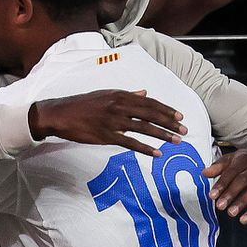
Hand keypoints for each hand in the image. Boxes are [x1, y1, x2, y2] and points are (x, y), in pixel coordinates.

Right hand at [29, 89, 185, 156]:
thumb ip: (127, 95)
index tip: (180, 116)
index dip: (166, 109)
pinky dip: (146, 148)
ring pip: (144, 128)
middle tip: (185, 130)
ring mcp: (113, 121)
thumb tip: (144, 93)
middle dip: (170, 122)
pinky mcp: (107, 135)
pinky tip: (157, 153)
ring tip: (177, 141)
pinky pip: (131, 143)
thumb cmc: (83, 105)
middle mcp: (119, 106)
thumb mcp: (106, 95)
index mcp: (120, 95)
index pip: (149, 102)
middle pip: (151, 114)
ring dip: (163, 135)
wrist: (61, 114)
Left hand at [202, 146, 246, 224]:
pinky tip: (244, 219)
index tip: (212, 195)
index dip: (222, 184)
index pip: (231, 171)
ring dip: (242, 202)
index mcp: (244, 159)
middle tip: (220, 206)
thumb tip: (204, 173)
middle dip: (231, 194)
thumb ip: (219, 166)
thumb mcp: (234, 158)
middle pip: (243, 180)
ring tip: (231, 213)